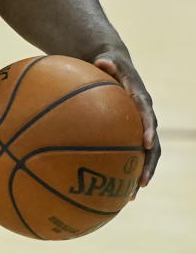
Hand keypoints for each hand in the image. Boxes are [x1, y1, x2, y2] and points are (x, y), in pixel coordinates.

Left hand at [94, 52, 160, 186]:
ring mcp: (141, 125)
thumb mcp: (107, 59)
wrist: (115, 66)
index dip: (148, 128)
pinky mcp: (133, 132)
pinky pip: (134, 153)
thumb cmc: (108, 63)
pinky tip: (118, 187)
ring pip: (148, 154)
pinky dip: (129, 169)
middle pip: (153, 142)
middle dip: (149, 162)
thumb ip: (106, 62)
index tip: (145, 143)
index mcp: (140, 97)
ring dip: (142, 173)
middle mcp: (145, 115)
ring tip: (132, 194)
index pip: (147, 113)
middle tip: (142, 180)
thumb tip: (101, 61)